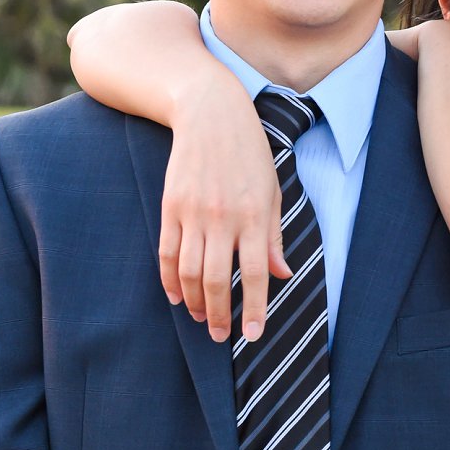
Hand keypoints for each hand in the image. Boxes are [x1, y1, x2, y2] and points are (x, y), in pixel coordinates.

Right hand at [158, 81, 289, 342]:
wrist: (210, 114)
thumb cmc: (249, 154)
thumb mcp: (272, 190)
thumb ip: (273, 235)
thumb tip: (281, 274)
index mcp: (255, 215)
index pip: (257, 273)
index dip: (255, 308)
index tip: (252, 334)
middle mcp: (224, 218)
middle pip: (218, 279)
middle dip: (218, 314)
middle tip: (219, 336)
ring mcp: (194, 213)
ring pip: (190, 271)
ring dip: (194, 302)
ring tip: (199, 318)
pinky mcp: (171, 207)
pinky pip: (168, 253)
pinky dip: (170, 279)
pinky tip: (176, 296)